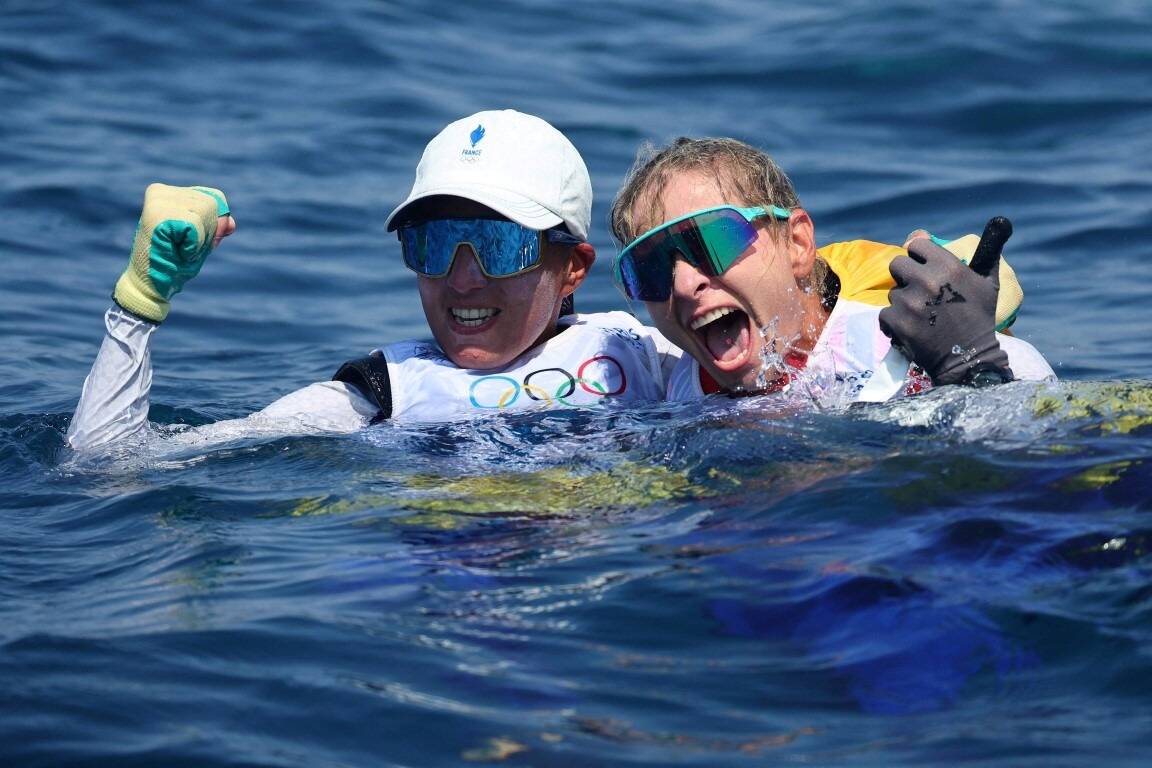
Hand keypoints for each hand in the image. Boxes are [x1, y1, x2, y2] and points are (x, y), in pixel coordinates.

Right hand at [112, 183, 234, 322]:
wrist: (152, 285)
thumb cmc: (174, 263)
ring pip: (205, 213)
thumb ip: (216, 227)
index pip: (215, 198)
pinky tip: (176, 251)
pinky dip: (193, 245)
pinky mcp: (157, 213)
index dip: (214, 224)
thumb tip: (230, 222)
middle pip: (212, 205)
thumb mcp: (202, 242)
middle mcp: (161, 191)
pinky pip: (194, 226)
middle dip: (207, 233)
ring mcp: (158, 200)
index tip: (192, 240)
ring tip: (178, 249)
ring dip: (199, 241)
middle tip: (183, 247)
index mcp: (170, 193)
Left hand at [879, 217, 1013, 386]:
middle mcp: (927, 280)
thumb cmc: (979, 317)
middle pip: (897, 264)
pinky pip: (885, 314)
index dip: (918, 256)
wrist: (968, 358)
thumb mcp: (989, 281)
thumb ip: (988, 250)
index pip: (916, 244)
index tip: (923, 267)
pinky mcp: (897, 322)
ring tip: (924, 317)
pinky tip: (913, 330)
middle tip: (920, 294)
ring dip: (903, 303)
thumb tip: (1001, 220)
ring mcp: (910, 302)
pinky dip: (895, 323)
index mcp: (948, 266)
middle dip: (906, 277)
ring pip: (892, 293)